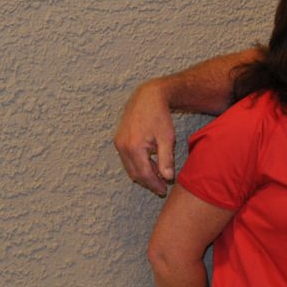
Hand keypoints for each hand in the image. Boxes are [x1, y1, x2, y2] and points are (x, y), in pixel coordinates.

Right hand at [113, 80, 175, 195]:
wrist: (148, 96)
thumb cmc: (159, 115)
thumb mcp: (167, 138)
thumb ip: (166, 158)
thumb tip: (168, 177)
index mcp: (134, 147)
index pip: (143, 174)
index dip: (154, 184)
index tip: (164, 189)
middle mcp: (122, 146)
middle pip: (134, 173)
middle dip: (148, 182)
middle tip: (161, 187)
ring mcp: (118, 142)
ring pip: (129, 166)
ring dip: (143, 173)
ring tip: (158, 176)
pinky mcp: (119, 139)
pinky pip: (127, 158)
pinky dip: (138, 164)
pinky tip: (151, 164)